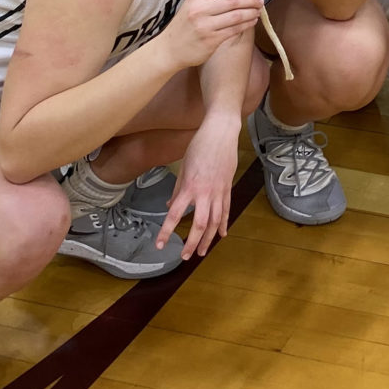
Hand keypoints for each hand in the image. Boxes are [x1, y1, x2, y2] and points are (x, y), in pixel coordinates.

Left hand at [161, 114, 240, 257]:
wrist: (221, 132)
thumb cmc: (199, 146)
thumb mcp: (183, 167)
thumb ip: (177, 190)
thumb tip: (170, 206)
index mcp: (190, 187)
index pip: (175, 214)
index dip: (166, 231)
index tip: (160, 245)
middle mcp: (205, 193)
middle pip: (200, 224)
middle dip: (192, 242)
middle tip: (185, 256)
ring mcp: (219, 191)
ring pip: (215, 222)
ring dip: (208, 239)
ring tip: (202, 252)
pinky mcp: (228, 188)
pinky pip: (226, 210)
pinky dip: (223, 224)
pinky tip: (221, 235)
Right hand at [162, 0, 261, 70]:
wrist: (169, 50)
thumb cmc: (184, 27)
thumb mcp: (192, 6)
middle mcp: (200, 9)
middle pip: (234, 0)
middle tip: (260, 1)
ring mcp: (205, 25)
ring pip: (236, 15)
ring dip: (251, 12)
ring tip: (258, 11)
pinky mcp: (211, 40)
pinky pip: (234, 30)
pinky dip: (246, 24)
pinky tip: (251, 22)